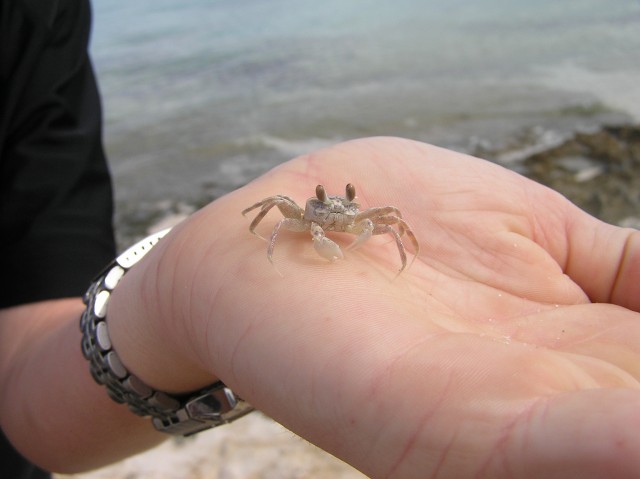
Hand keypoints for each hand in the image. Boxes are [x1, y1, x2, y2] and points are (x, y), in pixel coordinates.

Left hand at [112, 137, 639, 477]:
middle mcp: (554, 401)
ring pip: (621, 441)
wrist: (271, 241)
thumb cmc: (384, 219)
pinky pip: (551, 446)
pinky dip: (615, 441)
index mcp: (582, 343)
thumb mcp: (527, 227)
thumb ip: (618, 261)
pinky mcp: (436, 431)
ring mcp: (498, 424)